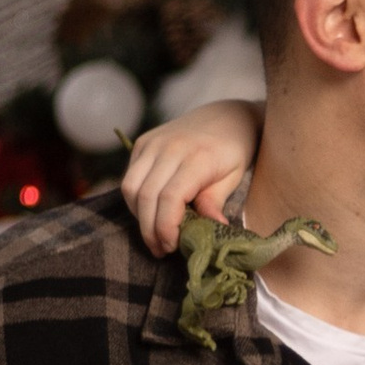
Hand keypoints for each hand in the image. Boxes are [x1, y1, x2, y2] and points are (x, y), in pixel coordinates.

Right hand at [121, 101, 263, 256]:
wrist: (227, 115)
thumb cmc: (234, 150)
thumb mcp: (233, 177)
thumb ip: (215, 202)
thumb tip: (213, 230)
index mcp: (196, 157)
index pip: (169, 198)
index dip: (166, 227)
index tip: (172, 246)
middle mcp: (169, 147)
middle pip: (146, 196)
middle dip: (150, 229)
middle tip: (161, 249)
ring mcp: (152, 143)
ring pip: (130, 187)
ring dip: (139, 216)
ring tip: (155, 234)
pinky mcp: (142, 142)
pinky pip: (130, 177)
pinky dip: (136, 200)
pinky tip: (151, 213)